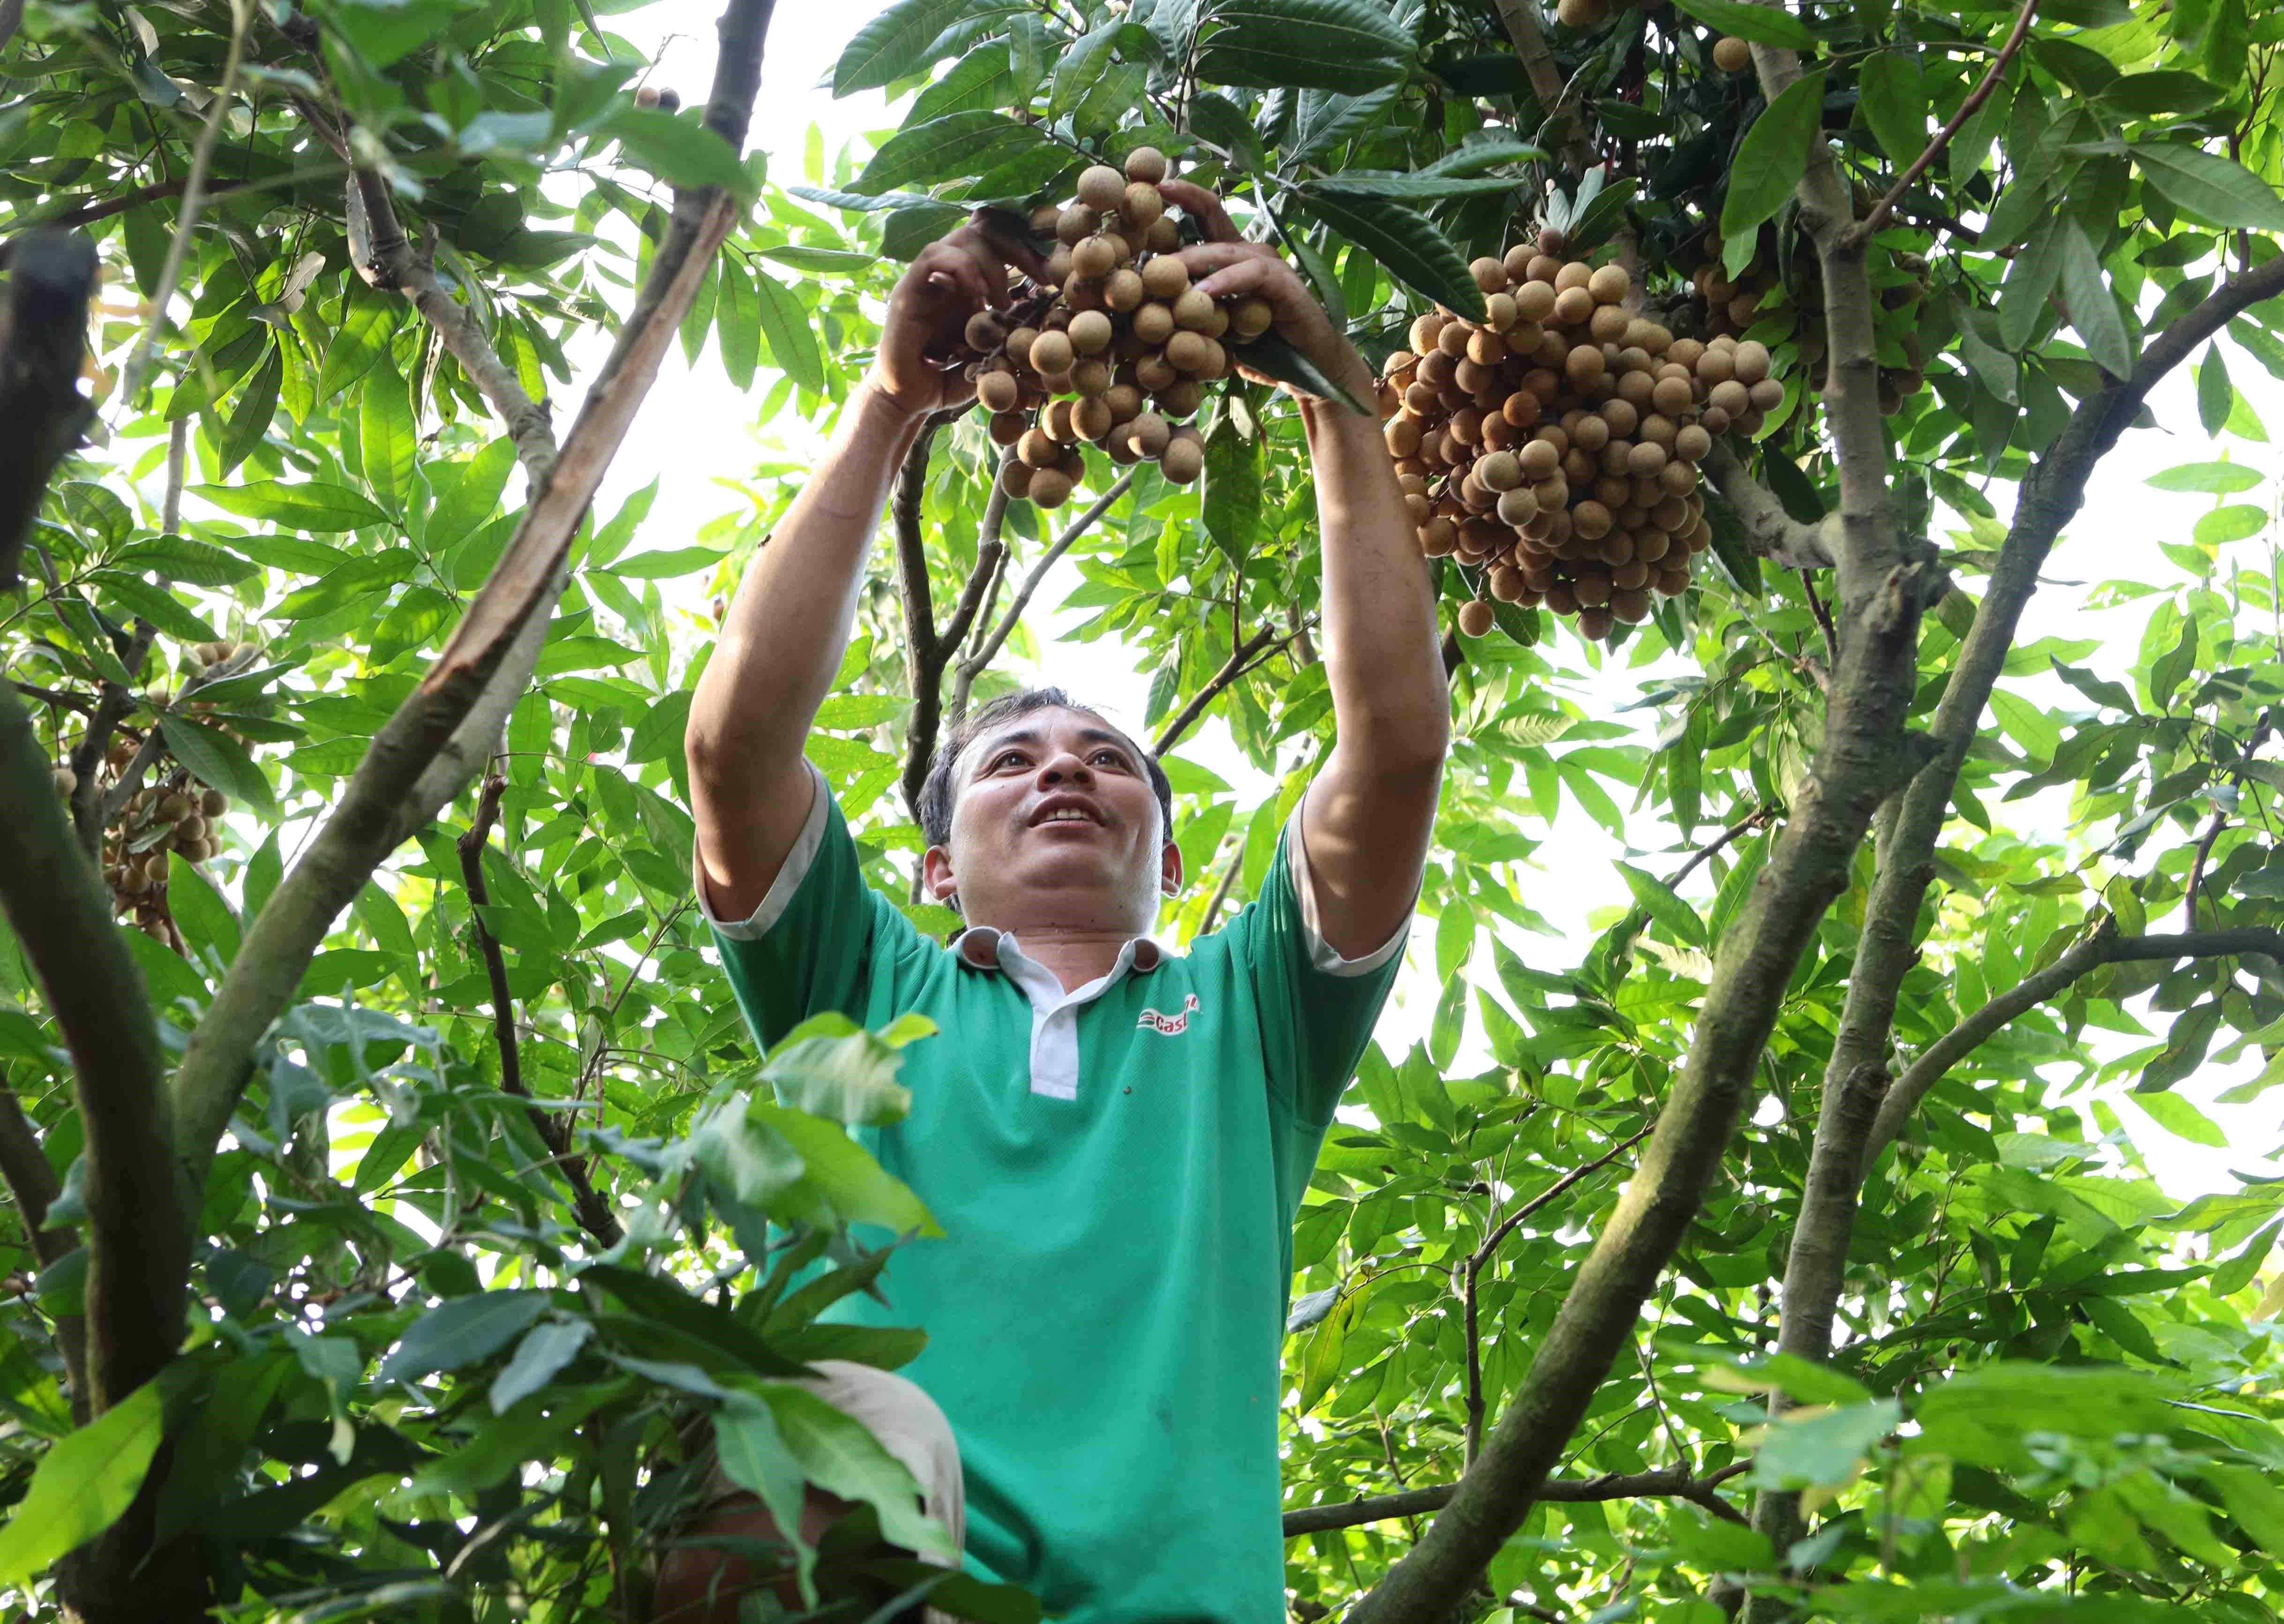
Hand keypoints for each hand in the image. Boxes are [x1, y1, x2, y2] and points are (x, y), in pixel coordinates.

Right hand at [868, 213, 1050, 418]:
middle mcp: (949, 272)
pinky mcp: (907, 289)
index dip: (1027, 246)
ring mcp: (927, 277)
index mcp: (970, 281)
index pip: (998, 239)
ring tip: (999, 301)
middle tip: (1040, 276)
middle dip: (1018, 246)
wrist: (907, 400)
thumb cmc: (948, 378)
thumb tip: (1050, 318)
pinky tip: (977, 297)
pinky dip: (962, 269)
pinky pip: (934, 256)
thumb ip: (1014, 333)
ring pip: (962, 236)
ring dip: (990, 263)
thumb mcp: (992, 354)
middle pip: (984, 227)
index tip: (1050, 274)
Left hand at [1159, 180, 1374, 409]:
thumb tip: (1143, 311)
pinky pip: (1251, 276)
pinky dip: (1225, 283)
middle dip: (1180, 213)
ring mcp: (1270, 266)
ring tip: (1166, 269)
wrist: (1307, 369)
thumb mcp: (1215, 329)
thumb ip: (1188, 313)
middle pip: (1212, 221)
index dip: (1184, 195)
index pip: (1207, 215)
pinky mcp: (1284, 285)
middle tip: (1143, 216)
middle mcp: (1251, 253)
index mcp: (1233, 256)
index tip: (1156, 185)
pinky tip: (1203, 293)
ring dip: (1194, 259)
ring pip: (1226, 250)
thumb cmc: (1258, 349)